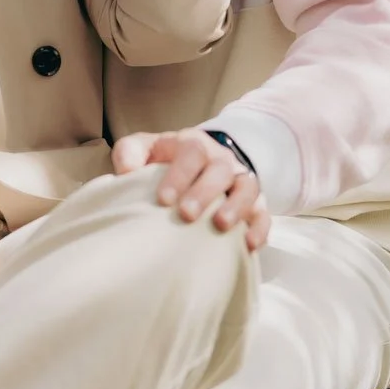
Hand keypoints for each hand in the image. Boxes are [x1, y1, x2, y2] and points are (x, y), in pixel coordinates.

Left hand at [112, 128, 270, 250]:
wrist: (195, 163)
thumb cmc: (163, 160)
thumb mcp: (143, 148)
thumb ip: (130, 153)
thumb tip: (126, 171)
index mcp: (193, 144)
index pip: (191, 153)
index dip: (179, 175)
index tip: (163, 199)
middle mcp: (221, 159)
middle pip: (220, 170)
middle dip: (204, 192)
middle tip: (187, 214)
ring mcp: (240, 180)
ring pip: (247, 189)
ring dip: (236, 207)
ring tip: (221, 226)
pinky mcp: (254, 202)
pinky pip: (263, 213)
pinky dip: (259, 228)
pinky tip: (248, 245)